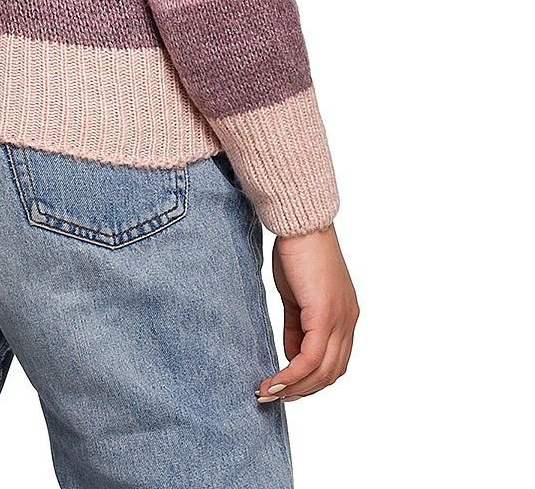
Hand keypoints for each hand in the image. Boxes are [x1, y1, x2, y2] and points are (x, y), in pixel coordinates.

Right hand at [255, 223, 358, 402]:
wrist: (299, 222)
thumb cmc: (296, 250)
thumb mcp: (295, 296)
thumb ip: (297, 327)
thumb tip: (291, 356)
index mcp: (344, 316)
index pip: (333, 361)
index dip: (310, 380)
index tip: (284, 387)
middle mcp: (348, 321)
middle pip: (331, 373)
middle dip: (302, 390)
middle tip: (274, 396)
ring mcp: (340, 320)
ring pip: (322, 371)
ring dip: (295, 388)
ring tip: (269, 392)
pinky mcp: (325, 315)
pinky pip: (310, 358)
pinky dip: (292, 375)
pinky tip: (274, 381)